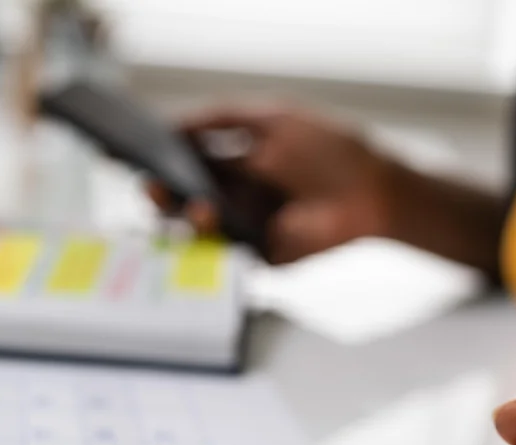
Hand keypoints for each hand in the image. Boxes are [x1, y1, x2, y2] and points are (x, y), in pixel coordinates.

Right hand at [147, 105, 400, 263]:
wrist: (373, 193)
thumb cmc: (330, 151)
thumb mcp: (272, 119)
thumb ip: (222, 118)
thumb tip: (171, 124)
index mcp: (236, 160)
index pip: (187, 161)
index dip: (162, 159)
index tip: (141, 153)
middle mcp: (237, 194)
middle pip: (184, 198)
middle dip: (164, 193)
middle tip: (155, 187)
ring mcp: (246, 226)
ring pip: (199, 228)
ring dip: (188, 217)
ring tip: (194, 205)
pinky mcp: (260, 256)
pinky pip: (226, 256)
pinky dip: (213, 247)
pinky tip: (214, 229)